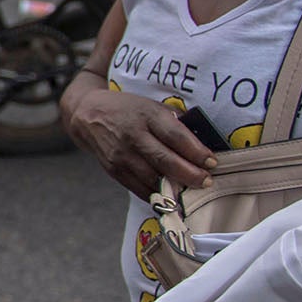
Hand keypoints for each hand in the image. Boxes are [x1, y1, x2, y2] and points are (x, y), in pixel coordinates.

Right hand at [63, 85, 214, 198]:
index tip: (212, 162)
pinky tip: (170, 196)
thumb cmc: (129, 110)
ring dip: (175, 188)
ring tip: (191, 191)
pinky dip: (157, 195)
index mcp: (146, 115)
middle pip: (165, 160)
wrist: (89, 116)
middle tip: (207, 181)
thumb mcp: (152, 106)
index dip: (196, 151)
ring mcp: (121, 155)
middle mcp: (133, 135)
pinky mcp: (114, 169)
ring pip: (152, 178)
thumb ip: (175, 121)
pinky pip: (139, 188)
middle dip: (190, 174)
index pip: (176, 136)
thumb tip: (201, 142)